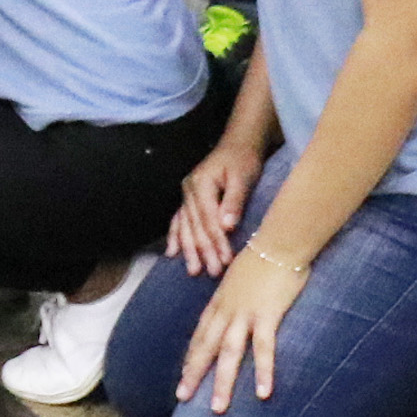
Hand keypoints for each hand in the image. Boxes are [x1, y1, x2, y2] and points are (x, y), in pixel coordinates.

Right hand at [168, 142, 264, 273]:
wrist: (237, 144)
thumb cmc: (243, 160)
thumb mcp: (243, 178)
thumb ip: (234, 202)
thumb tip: (227, 226)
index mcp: (201, 184)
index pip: (208, 219)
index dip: (216, 241)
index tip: (225, 260)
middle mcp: (189, 190)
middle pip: (195, 226)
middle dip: (203, 251)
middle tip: (212, 272)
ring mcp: (186, 194)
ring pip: (185, 226)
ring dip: (189, 250)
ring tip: (193, 270)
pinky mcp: (189, 198)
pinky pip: (179, 220)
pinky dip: (175, 236)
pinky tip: (172, 253)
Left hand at [176, 240, 308, 412]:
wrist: (280, 240)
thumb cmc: (264, 255)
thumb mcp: (239, 276)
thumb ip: (234, 293)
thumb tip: (232, 305)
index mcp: (220, 301)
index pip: (201, 333)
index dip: (192, 355)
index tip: (184, 375)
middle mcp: (227, 310)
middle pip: (206, 347)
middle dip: (194, 373)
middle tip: (183, 397)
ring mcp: (245, 314)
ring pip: (229, 353)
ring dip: (223, 382)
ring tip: (217, 409)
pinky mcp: (268, 315)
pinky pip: (264, 349)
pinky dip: (263, 371)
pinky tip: (262, 393)